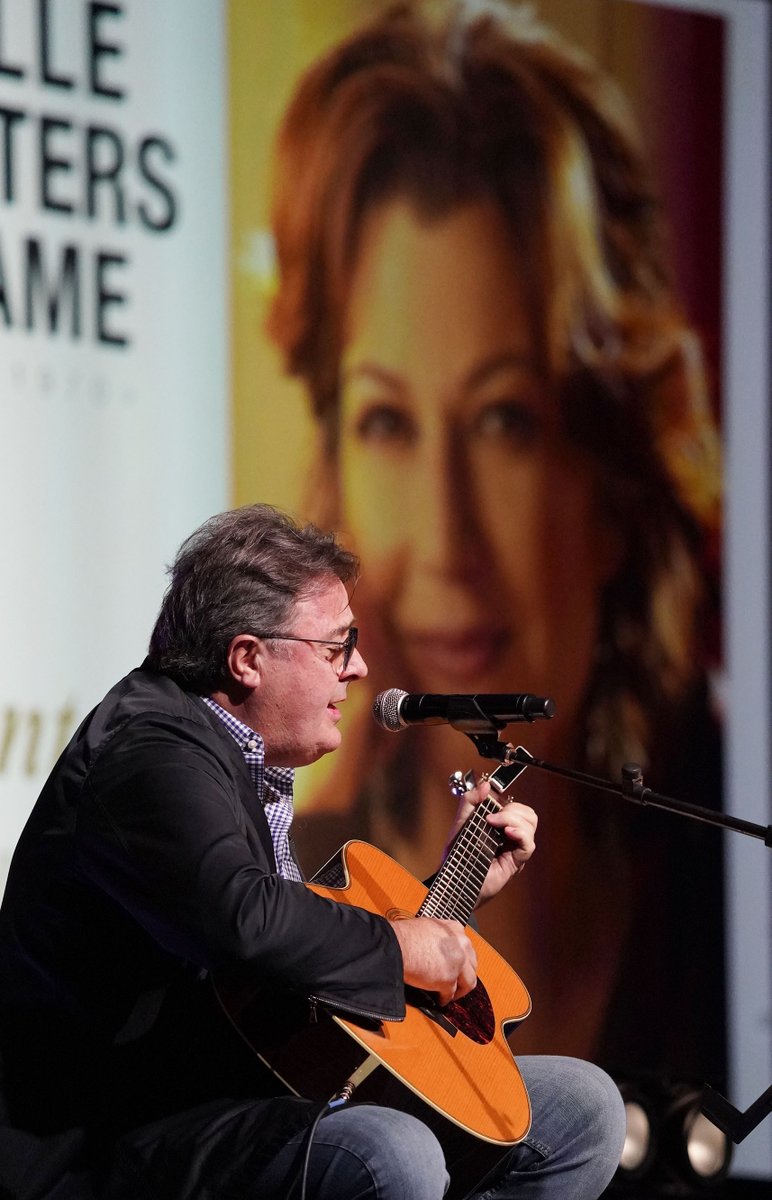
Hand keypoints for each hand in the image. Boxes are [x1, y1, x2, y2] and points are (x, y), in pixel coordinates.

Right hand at [389, 916, 477, 1004]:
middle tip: (457, 983)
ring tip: (451, 995)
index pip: (467, 948)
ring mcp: (457, 962)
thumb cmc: (404, 936)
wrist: (396, 946)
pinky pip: (450, 994)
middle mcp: (461, 944)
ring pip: (469, 982)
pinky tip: (439, 1000)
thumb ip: (440, 937)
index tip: (459, 968)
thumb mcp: (428, 927)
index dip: (463, 961)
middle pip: (472, 965)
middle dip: (465, 976)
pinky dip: (445, 999)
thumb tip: (437, 948)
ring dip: (460, 990)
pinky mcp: (448, 979)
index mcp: (455, 929)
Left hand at [443, 777, 537, 906]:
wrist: (454, 881)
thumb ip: (469, 802)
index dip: (507, 802)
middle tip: (493, 817)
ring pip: (531, 825)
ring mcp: (513, 848)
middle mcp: (509, 836)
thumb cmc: (456, 857)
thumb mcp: (460, 824)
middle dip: (512, 810)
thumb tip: (485, 786)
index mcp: (499, 826)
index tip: (490, 803)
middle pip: (528, 814)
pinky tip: (508, 833)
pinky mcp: (515, 862)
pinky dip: (521, 834)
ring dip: (514, 820)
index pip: (516, 807)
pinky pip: (529, 845)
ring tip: (497, 826)